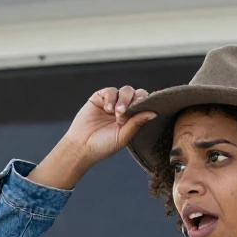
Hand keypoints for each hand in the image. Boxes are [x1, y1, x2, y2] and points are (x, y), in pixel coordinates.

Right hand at [29, 87, 156, 189]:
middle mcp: (125, 108)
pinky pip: (109, 90)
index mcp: (133, 118)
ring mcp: (112, 102)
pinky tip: (107, 109)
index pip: (145, 103)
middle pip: (136, 94)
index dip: (145, 103)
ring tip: (116, 113)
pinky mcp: (99, 98)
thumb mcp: (123, 136)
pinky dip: (110, 97)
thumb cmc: (104, 145)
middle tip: (123, 114)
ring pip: (125, 90)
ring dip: (123, 100)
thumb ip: (137, 123)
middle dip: (133, 101)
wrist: (82, 146)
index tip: (140, 110)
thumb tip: (154, 113)